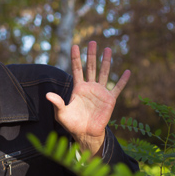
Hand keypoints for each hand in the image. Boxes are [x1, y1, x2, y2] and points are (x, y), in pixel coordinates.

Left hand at [46, 42, 130, 156]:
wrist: (85, 133)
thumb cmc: (72, 124)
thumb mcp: (61, 113)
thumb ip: (57, 102)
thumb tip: (47, 94)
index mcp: (78, 88)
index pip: (76, 69)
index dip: (75, 57)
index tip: (74, 45)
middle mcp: (90, 87)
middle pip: (90, 67)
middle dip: (91, 55)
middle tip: (92, 42)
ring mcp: (100, 92)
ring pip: (104, 73)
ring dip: (106, 61)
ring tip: (107, 49)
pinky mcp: (110, 99)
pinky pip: (117, 88)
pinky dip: (122, 80)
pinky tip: (127, 72)